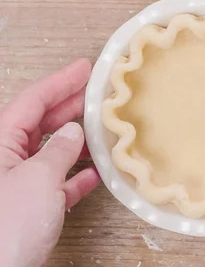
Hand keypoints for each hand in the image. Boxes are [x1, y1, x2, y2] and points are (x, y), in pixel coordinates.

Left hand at [0, 59, 100, 266]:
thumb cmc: (7, 228)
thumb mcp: (38, 179)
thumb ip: (58, 150)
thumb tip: (72, 132)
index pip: (30, 102)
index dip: (59, 83)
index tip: (83, 68)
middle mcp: (5, 160)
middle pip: (39, 124)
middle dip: (70, 107)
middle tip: (97, 94)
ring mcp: (17, 184)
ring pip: (50, 152)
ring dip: (77, 141)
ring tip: (103, 130)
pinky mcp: (30, 208)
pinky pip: (56, 182)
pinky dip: (77, 175)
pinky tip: (96, 172)